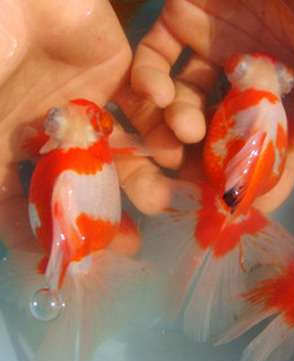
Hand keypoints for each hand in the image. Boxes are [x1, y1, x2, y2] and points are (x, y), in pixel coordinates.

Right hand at [0, 0, 168, 250]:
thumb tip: (8, 233)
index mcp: (13, 141)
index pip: (35, 196)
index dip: (54, 228)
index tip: (79, 254)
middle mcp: (54, 126)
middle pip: (88, 180)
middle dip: (109, 210)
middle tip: (130, 241)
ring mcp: (89, 100)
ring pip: (125, 148)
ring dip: (145, 174)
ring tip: (162, 195)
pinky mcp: (121, 71)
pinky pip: (148, 104)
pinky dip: (162, 120)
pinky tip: (175, 135)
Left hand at [130, 0, 293, 212]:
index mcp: (289, 85)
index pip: (273, 142)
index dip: (262, 174)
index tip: (246, 204)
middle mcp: (248, 75)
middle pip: (223, 132)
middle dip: (207, 162)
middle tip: (194, 186)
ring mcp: (212, 51)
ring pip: (185, 105)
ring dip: (176, 128)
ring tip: (178, 138)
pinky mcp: (180, 24)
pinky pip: (154, 61)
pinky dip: (149, 83)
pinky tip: (157, 96)